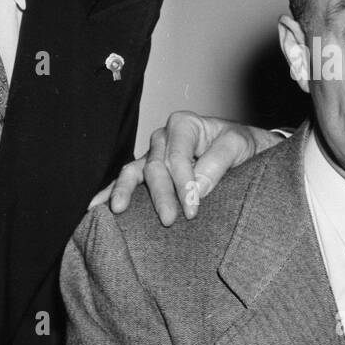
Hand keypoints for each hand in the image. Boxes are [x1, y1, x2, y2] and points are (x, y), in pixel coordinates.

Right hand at [87, 112, 281, 222]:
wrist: (248, 149)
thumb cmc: (243, 144)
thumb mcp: (238, 145)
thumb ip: (218, 162)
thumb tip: (196, 188)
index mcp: (185, 124)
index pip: (177, 156)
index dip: (183, 183)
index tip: (192, 209)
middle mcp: (165, 137)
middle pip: (155, 166)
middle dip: (161, 195)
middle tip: (169, 220)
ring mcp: (155, 155)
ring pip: (135, 172)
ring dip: (127, 192)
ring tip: (119, 211)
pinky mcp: (150, 172)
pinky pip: (128, 180)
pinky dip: (112, 192)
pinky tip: (96, 206)